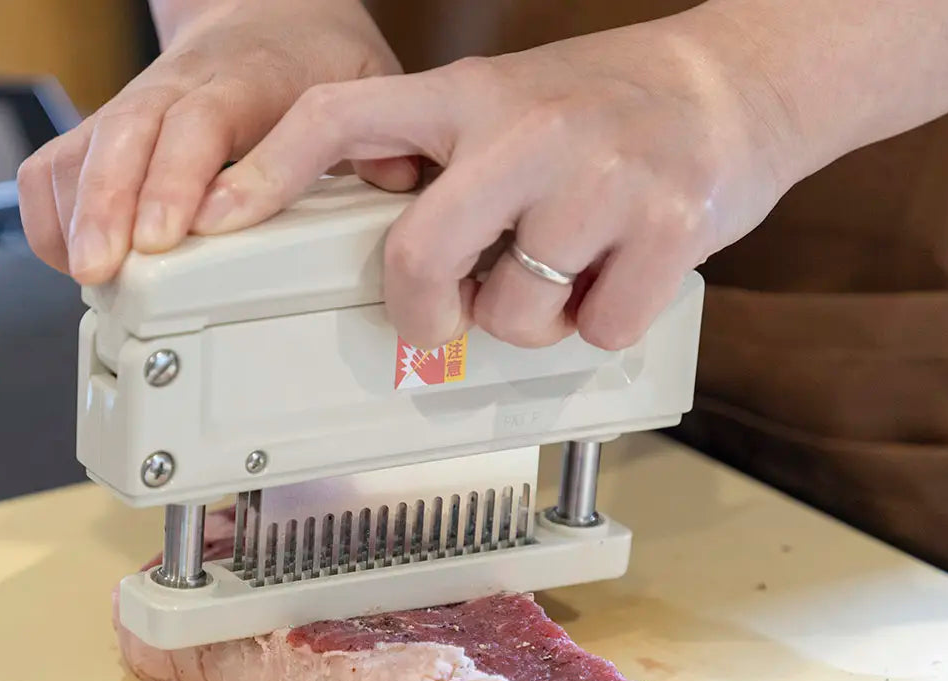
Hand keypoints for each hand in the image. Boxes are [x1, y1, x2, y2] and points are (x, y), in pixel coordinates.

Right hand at [16, 0, 411, 285]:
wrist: (267, 14)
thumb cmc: (310, 63)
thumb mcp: (362, 85)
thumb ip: (375, 134)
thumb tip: (394, 179)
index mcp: (243, 80)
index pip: (201, 121)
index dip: (178, 177)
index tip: (168, 232)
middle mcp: (176, 89)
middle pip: (127, 134)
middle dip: (108, 204)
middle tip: (107, 268)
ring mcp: (135, 108)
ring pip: (82, 149)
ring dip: (75, 215)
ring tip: (85, 275)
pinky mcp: (104, 132)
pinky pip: (55, 166)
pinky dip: (52, 214)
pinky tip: (73, 258)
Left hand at [189, 11, 800, 350]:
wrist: (735, 84)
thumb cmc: (605, 112)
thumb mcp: (506, 107)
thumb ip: (438, 163)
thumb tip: (376, 254)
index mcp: (468, 95)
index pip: (339, 116)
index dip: (265, 172)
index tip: (212, 219)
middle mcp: (525, 130)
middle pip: (418, 255)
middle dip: (421, 311)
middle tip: (441, 317)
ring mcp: (598, 179)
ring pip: (512, 314)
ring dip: (530, 321)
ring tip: (562, 272)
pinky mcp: (668, 226)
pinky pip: (597, 330)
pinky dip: (603, 326)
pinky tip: (619, 275)